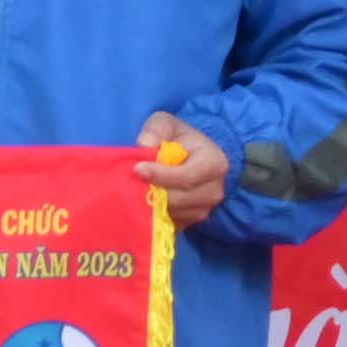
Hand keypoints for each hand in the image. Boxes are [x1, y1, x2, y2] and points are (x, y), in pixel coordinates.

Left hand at [139, 113, 231, 231]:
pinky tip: (147, 199)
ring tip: (138, 188)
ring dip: (152, 203)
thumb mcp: (167, 123)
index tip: (138, 169)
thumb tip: (145, 144)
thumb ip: (157, 129)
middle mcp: (214, 190)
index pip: (187, 176)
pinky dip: (155, 215)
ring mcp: (204, 209)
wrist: (195, 158)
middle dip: (152, 191)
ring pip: (172, 213)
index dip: (161, 175)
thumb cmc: (181, 139)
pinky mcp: (191, 222)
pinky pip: (169, 223)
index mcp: (214, 163)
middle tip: (132, 180)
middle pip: (177, 199)